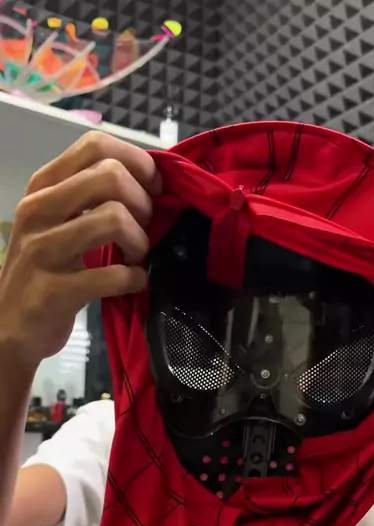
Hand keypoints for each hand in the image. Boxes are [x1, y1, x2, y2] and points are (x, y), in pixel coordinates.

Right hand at [0, 131, 161, 369]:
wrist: (8, 327)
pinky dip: (134, 279)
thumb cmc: (43, 270)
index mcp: (43, 188)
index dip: (137, 162)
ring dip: (140, 241)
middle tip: (143, 228)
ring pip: (114, 218)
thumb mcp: (56, 222)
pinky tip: (132, 283)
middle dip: (142, 203)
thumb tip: (147, 181)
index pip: (95, 144)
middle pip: (110, 176)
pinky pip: (112, 275)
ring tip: (136, 257)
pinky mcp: (54, 291)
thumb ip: (90, 197)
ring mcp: (43, 251)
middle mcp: (38, 211)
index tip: (152, 188)